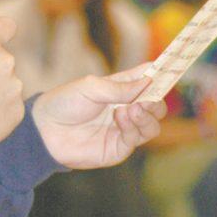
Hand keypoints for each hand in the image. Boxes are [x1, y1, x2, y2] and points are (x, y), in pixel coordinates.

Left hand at [32, 66, 166, 168]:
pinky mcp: (118, 148)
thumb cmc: (64, 103)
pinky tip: (121, 118)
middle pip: (155, 106)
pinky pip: (137, 138)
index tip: (171, 68)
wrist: (45, 130)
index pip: (145, 80)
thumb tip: (148, 81)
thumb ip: (119, 87)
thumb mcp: (90, 87)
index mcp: (119, 89)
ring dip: (146, 115)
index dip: (159, 74)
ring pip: (152, 125)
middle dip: (157, 101)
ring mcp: (123, 129)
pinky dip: (133, 127)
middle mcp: (125, 109)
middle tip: (148, 97)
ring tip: (131, 109)